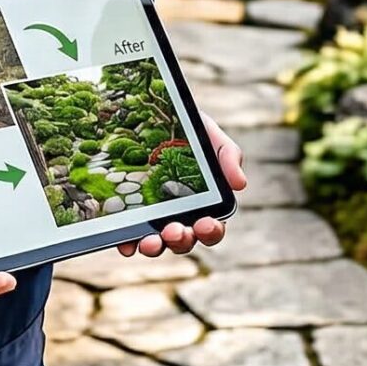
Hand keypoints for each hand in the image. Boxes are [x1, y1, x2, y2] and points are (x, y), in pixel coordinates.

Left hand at [118, 112, 246, 257]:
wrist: (153, 117)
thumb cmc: (190, 130)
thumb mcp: (211, 136)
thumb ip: (229, 156)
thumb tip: (240, 184)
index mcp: (206, 205)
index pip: (213, 228)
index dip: (211, 231)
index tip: (205, 224)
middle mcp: (181, 218)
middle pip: (184, 241)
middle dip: (181, 240)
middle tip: (173, 231)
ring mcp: (155, 220)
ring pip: (158, 244)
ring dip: (155, 247)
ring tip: (149, 241)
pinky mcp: (132, 216)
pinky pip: (130, 236)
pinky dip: (128, 244)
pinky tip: (126, 244)